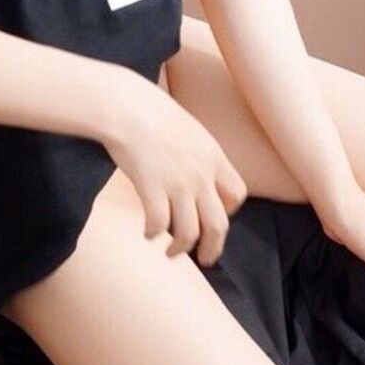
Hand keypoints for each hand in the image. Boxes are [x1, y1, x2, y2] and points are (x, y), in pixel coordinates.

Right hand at [100, 70, 247, 265]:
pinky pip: (159, 225)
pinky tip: (147, 234)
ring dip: (180, 249)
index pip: (237, 195)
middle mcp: (201, 174)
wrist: (127, 105)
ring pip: (188, 232)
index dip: (228, 212)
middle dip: (213, 248)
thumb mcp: (190, 130)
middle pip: (218, 224)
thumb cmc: (152, 113)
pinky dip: (153, 234)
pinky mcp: (152, 188)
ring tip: (170, 253)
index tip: (214, 218)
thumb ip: (198, 154)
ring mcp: (177, 183)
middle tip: (205, 259)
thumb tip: (195, 173)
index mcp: (214, 158)